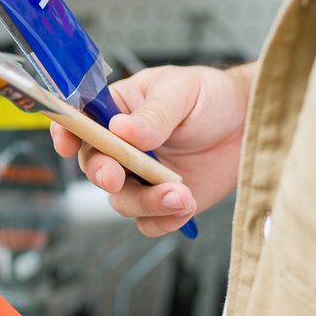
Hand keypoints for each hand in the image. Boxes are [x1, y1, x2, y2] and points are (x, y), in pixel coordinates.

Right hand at [51, 64, 252, 235]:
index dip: (66, 133)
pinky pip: (148, 223)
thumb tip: (121, 129)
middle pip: (94, 167)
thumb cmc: (212, 96)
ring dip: (146, 202)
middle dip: (103, 174)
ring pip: (121, 201)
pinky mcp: (161, 202)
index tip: (66, 145)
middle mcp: (121, 147)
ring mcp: (140, 177)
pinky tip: (187, 205)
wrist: (250, 125)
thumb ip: (154, 114)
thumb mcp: (182, 92)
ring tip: (181, 195)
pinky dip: (164, 220)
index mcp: (117, 110)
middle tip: (116, 177)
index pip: (80, 121)